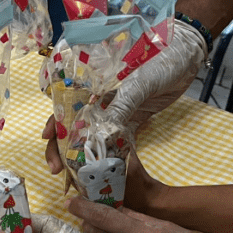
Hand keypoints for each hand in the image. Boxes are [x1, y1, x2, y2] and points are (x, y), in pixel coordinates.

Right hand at [42, 21, 205, 173]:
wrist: (186, 56)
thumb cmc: (158, 61)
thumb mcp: (136, 84)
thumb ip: (119, 107)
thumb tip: (100, 135)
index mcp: (92, 87)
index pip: (65, 107)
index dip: (53, 124)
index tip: (46, 139)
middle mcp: (99, 102)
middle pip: (73, 127)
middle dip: (62, 149)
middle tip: (58, 169)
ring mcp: (115, 113)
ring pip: (92, 138)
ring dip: (84, 156)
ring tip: (77, 176)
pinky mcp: (132, 121)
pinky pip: (116, 141)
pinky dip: (110, 155)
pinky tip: (103, 170)